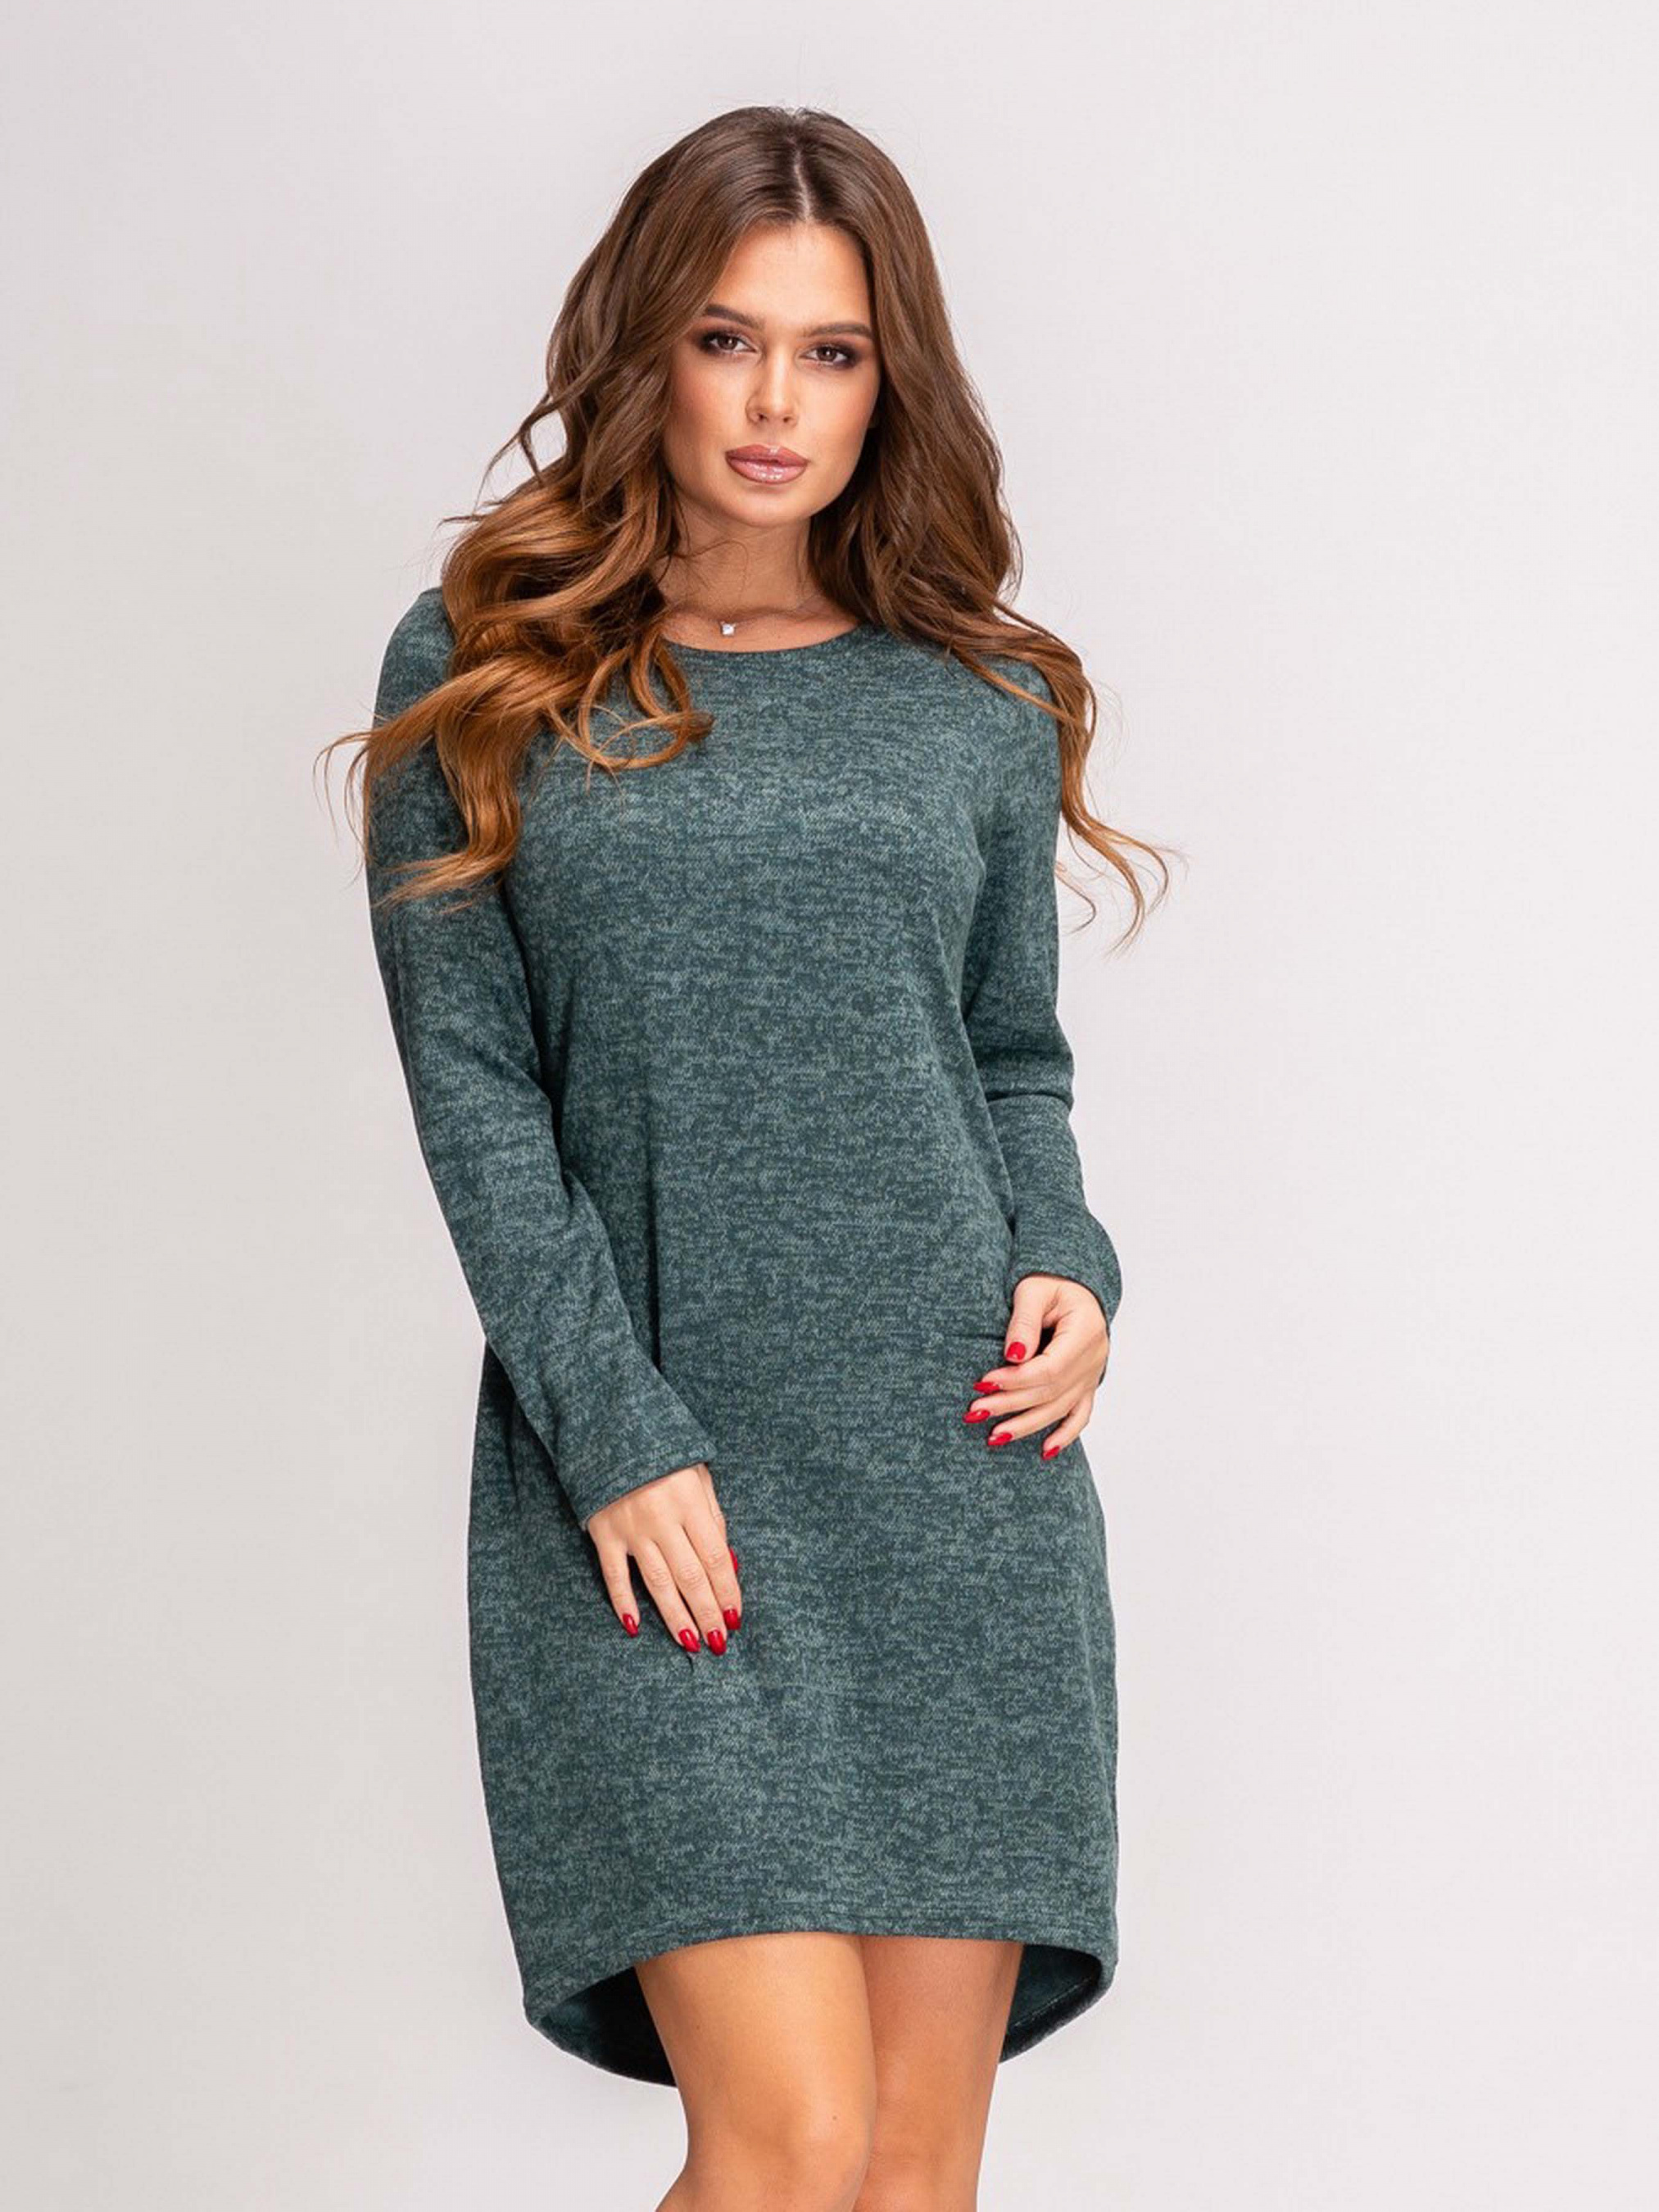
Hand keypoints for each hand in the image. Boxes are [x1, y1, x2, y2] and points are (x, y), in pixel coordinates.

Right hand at [585, 1461, 742, 1653]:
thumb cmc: (663, 1453)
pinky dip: (623, 1602)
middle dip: (707, 1612)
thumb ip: (714, 1518)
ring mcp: (631, 1528)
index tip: (735, 1617)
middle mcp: (662, 1518)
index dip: (727, 1591)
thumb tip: (728, 1564)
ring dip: (675, 1615)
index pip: (715, 1558)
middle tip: (718, 1642)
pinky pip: (614, 1575)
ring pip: (657, 1582)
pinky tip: (635, 1626)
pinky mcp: (603, 1533)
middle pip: (690, 1576)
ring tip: (690, 1643)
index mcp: (690, 1502)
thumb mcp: (698, 1474)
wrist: (610, 1429)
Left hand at [966, 1274, 1110, 1456]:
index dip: (1016, 1381)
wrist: (1073, 1287)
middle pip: (1051, 1393)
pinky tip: (1045, 1451)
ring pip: (1060, 1409)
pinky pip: (1080, 1415)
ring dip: (1027, 1425)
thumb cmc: (1050, 1283)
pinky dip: (1065, 1435)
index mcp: (1085, 1331)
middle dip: (1011, 1405)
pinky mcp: (1087, 1385)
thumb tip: (1014, 1356)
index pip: (1049, 1368)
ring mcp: (1093, 1374)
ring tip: (994, 1436)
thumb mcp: (1033, 1290)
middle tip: (975, 1412)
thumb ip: (1024, 1321)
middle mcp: (1094, 1358)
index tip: (983, 1384)